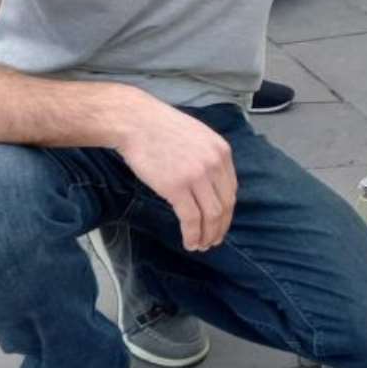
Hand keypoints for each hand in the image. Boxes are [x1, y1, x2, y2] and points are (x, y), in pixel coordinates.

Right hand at [117, 100, 237, 251]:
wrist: (135, 121)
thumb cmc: (160, 128)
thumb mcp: (197, 137)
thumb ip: (208, 158)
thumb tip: (210, 185)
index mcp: (222, 151)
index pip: (231, 190)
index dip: (227, 212)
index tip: (220, 223)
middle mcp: (214, 164)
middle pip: (225, 205)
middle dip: (220, 228)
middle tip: (213, 241)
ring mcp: (196, 176)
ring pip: (211, 216)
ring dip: (208, 235)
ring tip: (201, 245)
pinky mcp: (177, 187)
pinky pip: (191, 219)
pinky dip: (192, 235)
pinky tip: (189, 242)